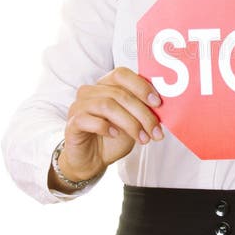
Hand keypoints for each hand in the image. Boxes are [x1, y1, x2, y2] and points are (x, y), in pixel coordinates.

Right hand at [57, 67, 163, 182]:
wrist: (92, 160)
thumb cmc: (113, 138)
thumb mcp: (133, 123)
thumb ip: (143, 111)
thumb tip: (162, 107)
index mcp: (106, 85)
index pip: (121, 74)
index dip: (141, 86)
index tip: (158, 103)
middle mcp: (91, 91)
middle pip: (119, 93)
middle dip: (142, 113)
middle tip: (155, 130)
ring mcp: (79, 106)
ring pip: (107, 105)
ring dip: (129, 123)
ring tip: (142, 138)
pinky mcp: (72, 123)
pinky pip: (88, 119)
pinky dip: (105, 127)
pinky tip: (115, 135)